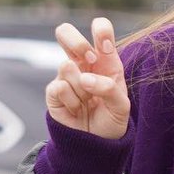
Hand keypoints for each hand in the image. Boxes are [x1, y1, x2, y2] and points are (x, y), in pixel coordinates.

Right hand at [47, 18, 129, 139]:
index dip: (100, 30)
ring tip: (88, 102)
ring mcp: (65, 76)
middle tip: (89, 59)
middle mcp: (83, 64)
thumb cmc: (112, 118)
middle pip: (65, 32)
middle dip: (76, 42)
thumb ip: (109, 88)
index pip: (100, 31)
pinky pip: (59, 87)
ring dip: (82, 88)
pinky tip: (77, 109)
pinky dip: (72, 101)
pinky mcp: (52, 91)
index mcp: (105, 60)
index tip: (105, 46)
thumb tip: (85, 78)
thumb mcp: (121, 105)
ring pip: (66, 66)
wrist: (97, 143)